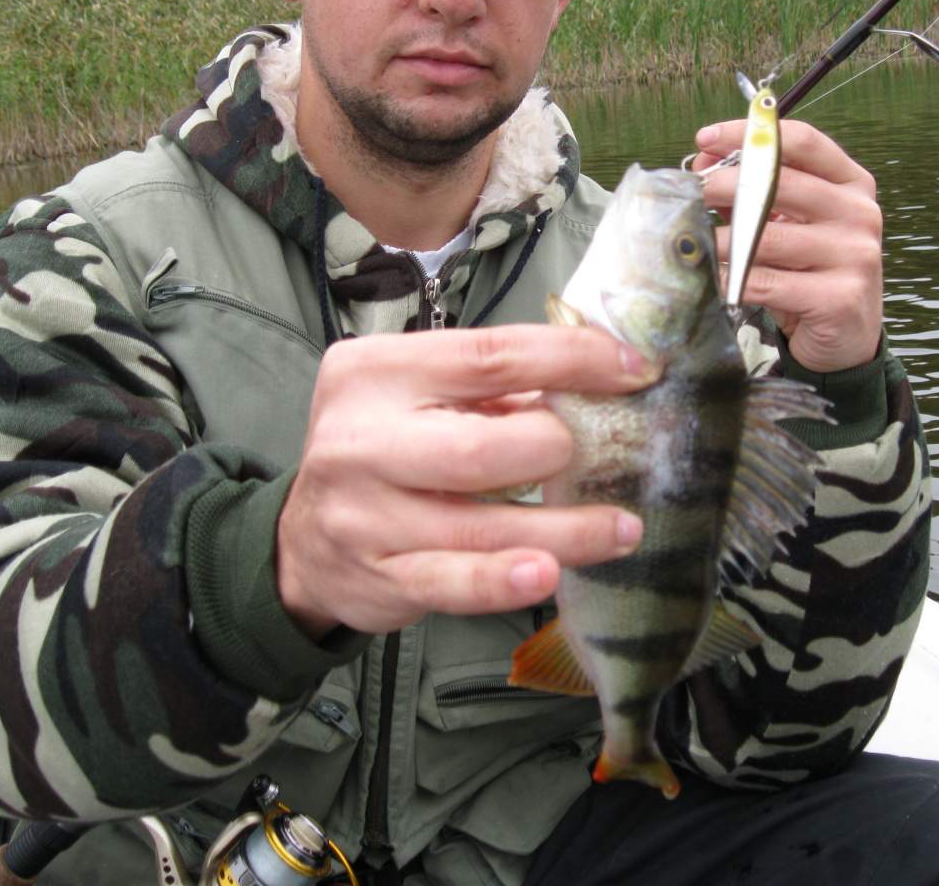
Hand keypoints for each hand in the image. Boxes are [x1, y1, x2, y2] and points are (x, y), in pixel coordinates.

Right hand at [276, 325, 656, 637]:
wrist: (301, 542)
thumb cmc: (385, 450)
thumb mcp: (414, 396)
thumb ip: (492, 387)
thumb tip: (601, 378)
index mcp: (375, 371)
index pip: (488, 355)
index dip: (571, 360)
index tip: (637, 370)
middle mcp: (360, 440)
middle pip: (482, 445)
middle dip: (558, 448)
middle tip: (609, 455)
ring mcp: (364, 515)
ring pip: (479, 525)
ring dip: (565, 529)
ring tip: (624, 528)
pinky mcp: (378, 577)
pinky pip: (454, 583)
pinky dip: (504, 581)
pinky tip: (549, 573)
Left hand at [692, 119, 882, 373]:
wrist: (847, 339)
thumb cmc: (810, 272)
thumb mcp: (791, 223)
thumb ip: (755, 190)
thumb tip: (704, 159)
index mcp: (852, 184)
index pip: (801, 142)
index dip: (749, 133)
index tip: (705, 137)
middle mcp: (859, 214)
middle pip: (778, 184)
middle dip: (723, 185)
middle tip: (691, 195)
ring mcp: (854, 256)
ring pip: (764, 238)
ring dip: (720, 240)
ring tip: (696, 244)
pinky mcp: (838, 298)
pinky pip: (765, 283)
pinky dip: (730, 280)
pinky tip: (710, 279)